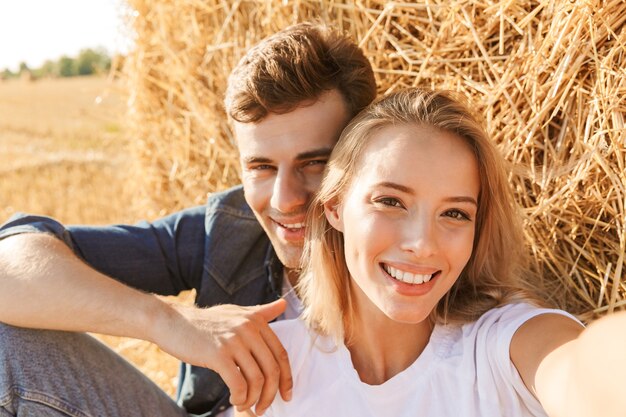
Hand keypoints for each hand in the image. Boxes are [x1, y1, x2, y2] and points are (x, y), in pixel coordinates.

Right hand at [153, 299, 291, 414]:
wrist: (172, 321)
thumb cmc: (205, 321)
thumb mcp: (236, 312)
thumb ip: (261, 312)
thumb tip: (284, 304)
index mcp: (256, 321)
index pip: (281, 354)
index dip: (287, 378)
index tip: (286, 395)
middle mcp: (249, 328)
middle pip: (272, 369)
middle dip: (271, 394)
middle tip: (263, 407)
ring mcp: (234, 341)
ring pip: (257, 379)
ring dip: (254, 399)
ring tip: (246, 406)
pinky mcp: (218, 354)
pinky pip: (238, 384)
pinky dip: (240, 398)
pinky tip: (235, 401)